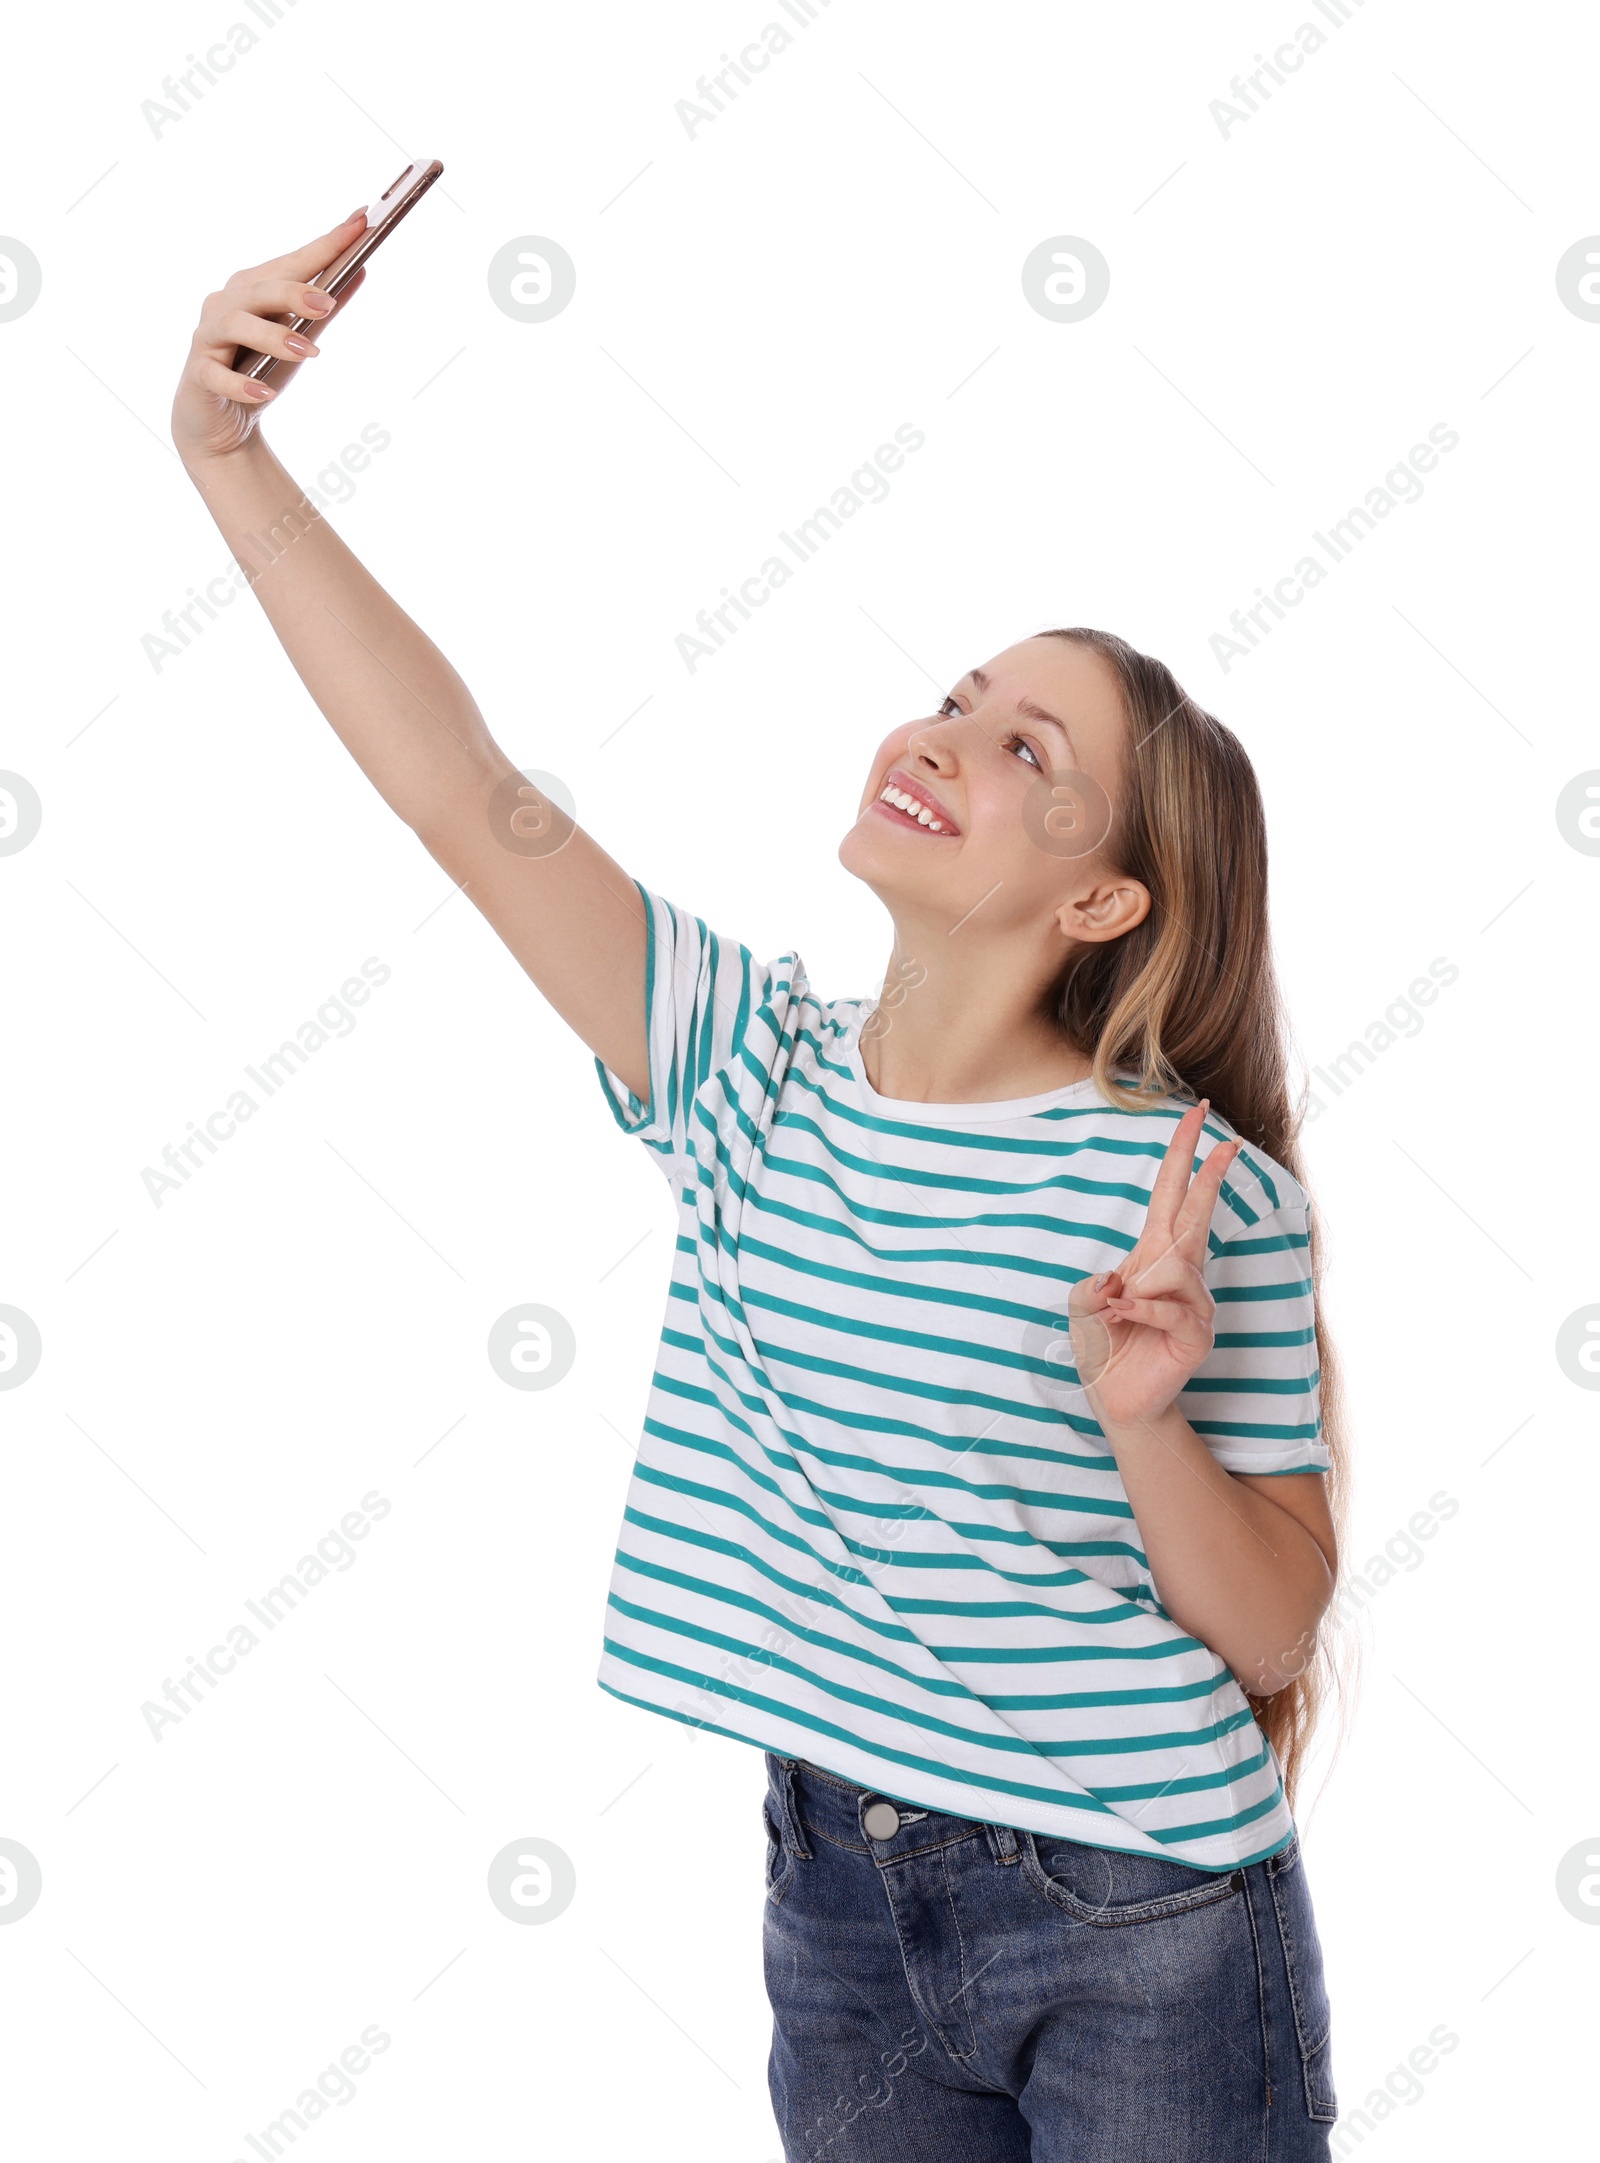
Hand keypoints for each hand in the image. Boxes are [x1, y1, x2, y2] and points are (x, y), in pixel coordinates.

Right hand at [170, 210, 368, 466]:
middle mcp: (226, 303)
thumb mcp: (299, 337)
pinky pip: (217, 375)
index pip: (293, 261)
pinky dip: (241, 385)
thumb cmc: (259, 370)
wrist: (221, 423)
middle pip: (260, 289)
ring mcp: (209, 336)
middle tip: (327, 303)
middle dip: (294, 292)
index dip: (326, 243)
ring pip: (235, 325)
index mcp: (253, 288)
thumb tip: (360, 271)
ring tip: (308, 352)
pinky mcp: (199, 374)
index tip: (362, 222)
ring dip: (273, 336)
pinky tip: (265, 393)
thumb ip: (325, 308)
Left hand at [1066, 1099, 1241, 1432]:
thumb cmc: (1102, 1347)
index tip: (1198, 1117)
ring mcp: (1194, 1304)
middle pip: (1196, 1213)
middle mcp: (1179, 1273)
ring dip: (1139, 1286)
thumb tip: (1121, 1281)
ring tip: (1119, 1310)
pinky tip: (1123, 1319)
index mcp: (1152, 1256)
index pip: (1172, 1196)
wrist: (1115, 1400)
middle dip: (1208, 1175)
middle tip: (1227, 1139)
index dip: (1183, 1157)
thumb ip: (1091, 1286)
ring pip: (1173, 1268)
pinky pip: (1168, 1308)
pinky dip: (1139, 1312)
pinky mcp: (1197, 1335)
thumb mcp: (1081, 1308)